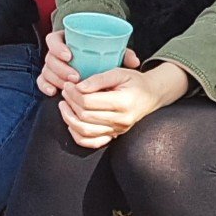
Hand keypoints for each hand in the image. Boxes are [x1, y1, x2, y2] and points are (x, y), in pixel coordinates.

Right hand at [37, 30, 139, 96]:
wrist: (95, 64)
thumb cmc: (103, 55)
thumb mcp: (112, 51)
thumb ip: (122, 53)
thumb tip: (134, 61)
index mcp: (66, 39)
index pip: (53, 39)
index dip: (58, 47)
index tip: (69, 55)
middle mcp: (56, 52)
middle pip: (50, 58)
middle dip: (61, 68)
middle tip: (75, 76)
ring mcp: (52, 65)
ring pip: (47, 71)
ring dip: (57, 79)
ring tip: (70, 86)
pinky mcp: (50, 77)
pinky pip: (42, 82)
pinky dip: (45, 87)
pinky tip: (53, 92)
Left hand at [59, 60, 187, 148]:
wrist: (151, 95)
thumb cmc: (135, 82)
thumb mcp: (119, 72)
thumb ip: (99, 79)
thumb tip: (78, 87)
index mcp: (123, 102)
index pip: (89, 102)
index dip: (73, 93)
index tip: (68, 85)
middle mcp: (121, 120)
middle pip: (85, 115)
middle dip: (70, 103)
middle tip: (65, 92)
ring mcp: (118, 130)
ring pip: (85, 130)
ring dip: (69, 118)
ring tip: (64, 105)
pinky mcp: (115, 135)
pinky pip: (91, 142)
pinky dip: (77, 135)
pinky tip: (71, 123)